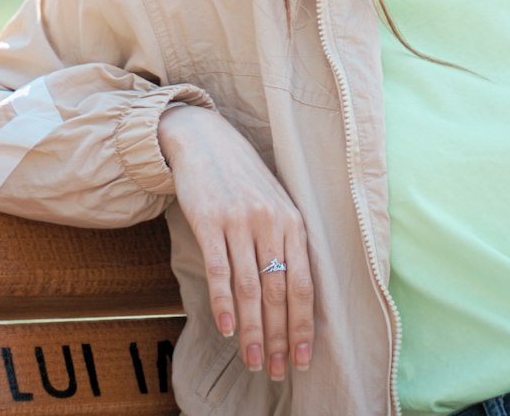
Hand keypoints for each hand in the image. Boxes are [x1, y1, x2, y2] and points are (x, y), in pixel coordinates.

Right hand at [159, 105, 313, 380]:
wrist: (206, 140)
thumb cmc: (242, 177)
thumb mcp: (274, 202)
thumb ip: (285, 240)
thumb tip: (292, 295)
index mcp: (292, 219)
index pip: (303, 282)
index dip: (304, 323)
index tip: (304, 357)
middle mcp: (270, 221)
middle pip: (278, 291)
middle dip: (280, 336)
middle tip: (280, 370)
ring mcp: (240, 221)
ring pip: (250, 288)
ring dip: (253, 331)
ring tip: (255, 362)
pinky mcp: (210, 220)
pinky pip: (219, 270)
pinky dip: (225, 303)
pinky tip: (227, 329)